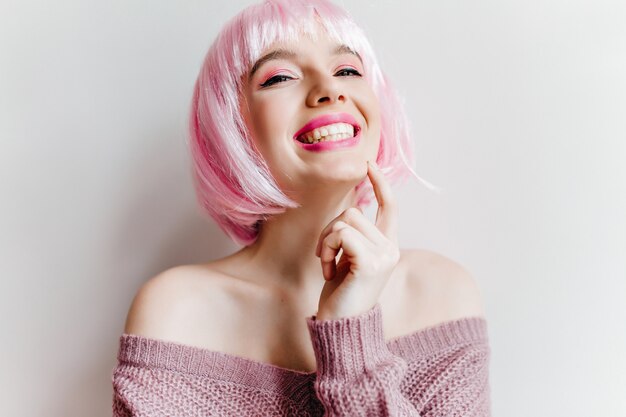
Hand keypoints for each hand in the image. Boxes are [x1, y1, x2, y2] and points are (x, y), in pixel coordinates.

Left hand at [314, 160, 399, 320]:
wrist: (342, 326)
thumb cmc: (342, 294)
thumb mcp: (351, 260)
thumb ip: (355, 237)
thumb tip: (351, 212)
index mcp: (388, 246)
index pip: (390, 207)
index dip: (380, 183)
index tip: (368, 164)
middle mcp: (391, 249)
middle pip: (353, 211)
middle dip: (329, 231)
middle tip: (326, 257)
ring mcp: (384, 256)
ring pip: (345, 221)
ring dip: (326, 241)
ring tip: (328, 265)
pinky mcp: (371, 263)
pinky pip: (341, 234)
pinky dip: (327, 249)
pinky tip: (329, 272)